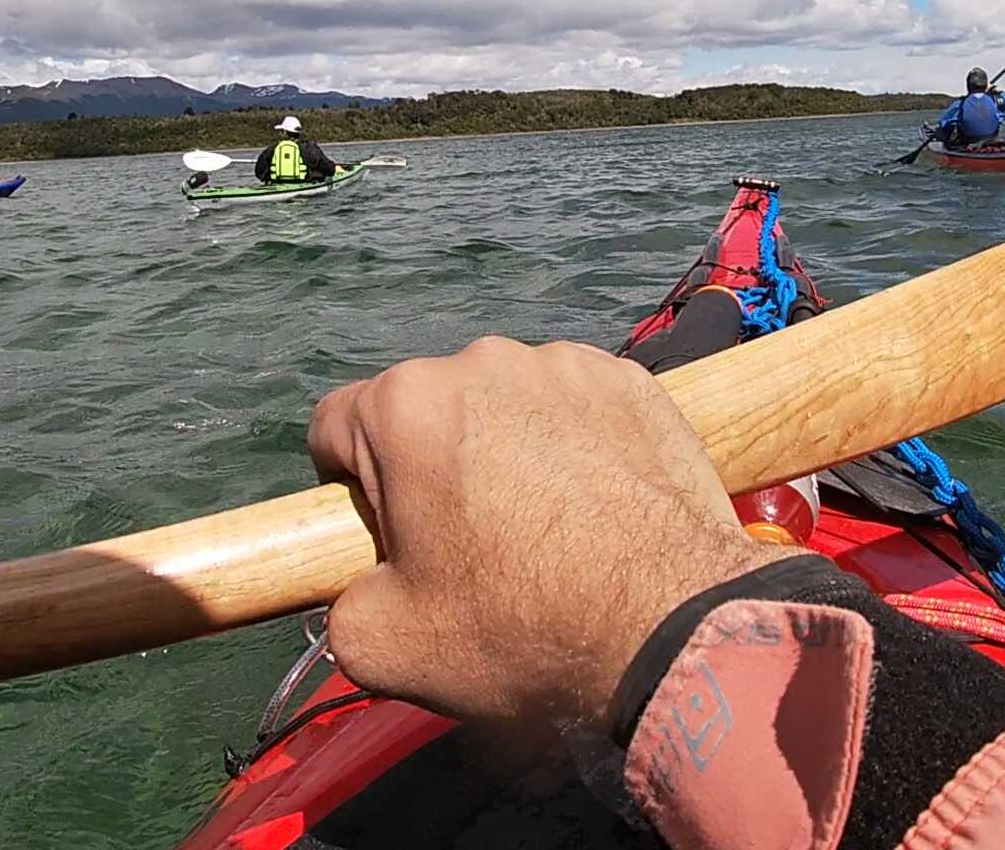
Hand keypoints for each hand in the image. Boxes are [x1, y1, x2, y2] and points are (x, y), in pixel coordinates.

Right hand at [307, 337, 791, 723]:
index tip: (387, 536)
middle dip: (433, 466)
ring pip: (505, 403)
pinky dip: (575, 443)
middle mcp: (484, 359)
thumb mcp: (382, 644)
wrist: (669, 621)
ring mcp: (567, 363)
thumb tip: (362, 586)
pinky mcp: (632, 379)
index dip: (347, 488)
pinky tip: (597, 504)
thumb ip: (341, 600)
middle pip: (427, 410)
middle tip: (470, 543)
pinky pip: (577, 405)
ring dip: (507, 447)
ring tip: (546, 525)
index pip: (335, 425)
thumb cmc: (519, 627)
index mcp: (409, 404)